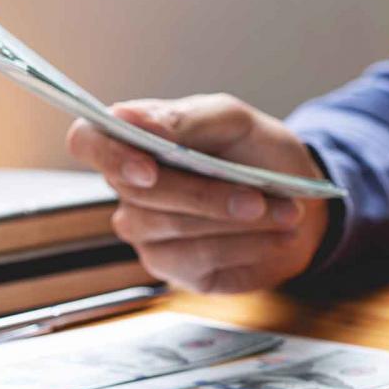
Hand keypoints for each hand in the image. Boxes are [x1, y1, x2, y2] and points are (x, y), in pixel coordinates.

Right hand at [66, 93, 329, 292]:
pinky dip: (246, 246)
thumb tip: (128, 119)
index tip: (148, 167)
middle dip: (205, 196)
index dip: (110, 155)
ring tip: (286, 213)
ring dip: (236, 222)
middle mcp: (131, 189)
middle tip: (259, 196)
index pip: (88, 141)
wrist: (301, 200)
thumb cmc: (256, 152)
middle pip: (140, 195)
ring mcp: (148, 233)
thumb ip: (186, 118)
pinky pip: (199, 260)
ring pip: (172, 229)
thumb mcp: (234, 121)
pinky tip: (277, 237)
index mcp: (136, 140)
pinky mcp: (176, 269)